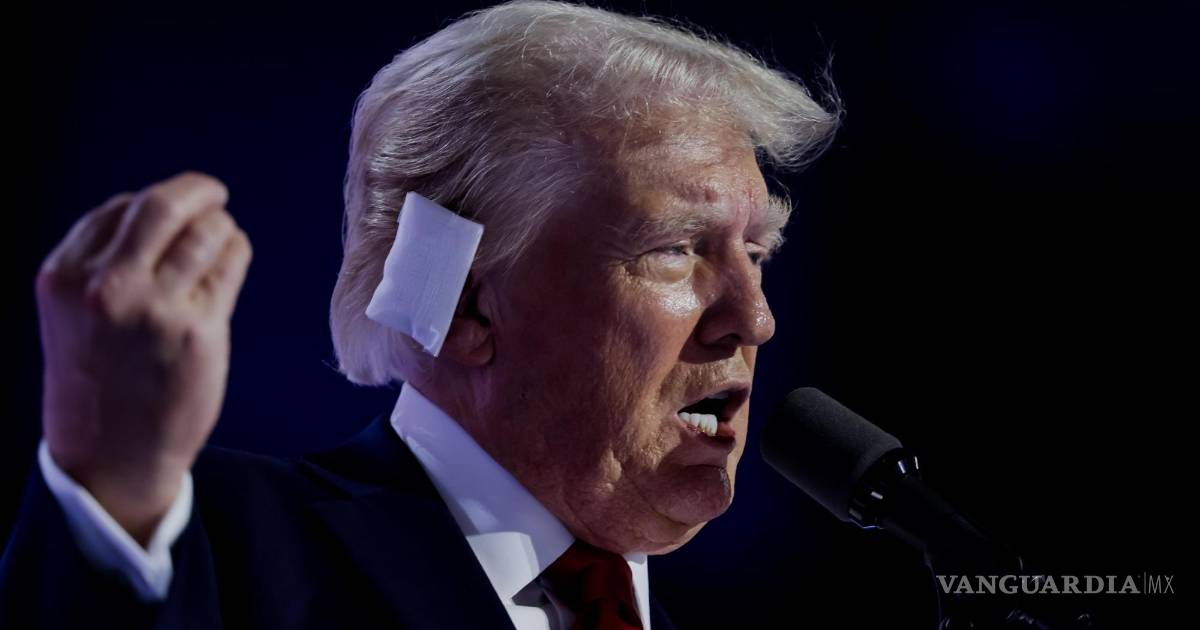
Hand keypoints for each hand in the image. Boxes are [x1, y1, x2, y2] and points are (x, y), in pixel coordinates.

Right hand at [36, 172, 251, 543]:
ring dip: (221, 226)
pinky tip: (232, 258)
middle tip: (214, 193)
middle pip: (162, 205)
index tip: (171, 212)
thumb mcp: (74, 313)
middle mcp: (105, 287)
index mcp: (64, 276)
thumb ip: (104, 263)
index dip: (150, 203)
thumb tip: (162, 210)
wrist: (109, 454)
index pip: (118, 208)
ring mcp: (154, 308)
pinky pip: (229, 265)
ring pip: (205, 232)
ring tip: (223, 237)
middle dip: (196, 190)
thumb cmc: (98, 378)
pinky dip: (236, 251)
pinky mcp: (198, 330)